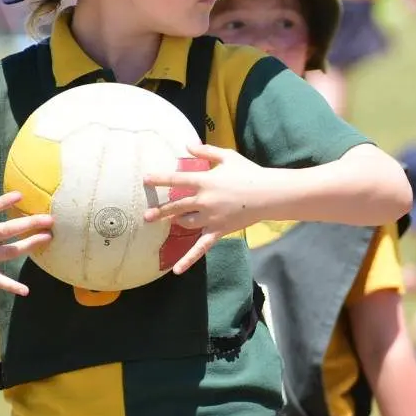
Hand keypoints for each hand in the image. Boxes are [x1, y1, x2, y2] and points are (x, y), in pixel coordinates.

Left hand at [142, 144, 273, 273]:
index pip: (178, 180)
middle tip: (147, 215)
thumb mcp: (228, 157)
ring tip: (171, 222)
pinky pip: (201, 248)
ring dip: (177, 222)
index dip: (160, 179)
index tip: (145, 180)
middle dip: (161, 211)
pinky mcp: (219, 231)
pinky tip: (177, 271)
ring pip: (186, 223)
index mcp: (205, 181)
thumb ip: (206, 152)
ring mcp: (211, 218)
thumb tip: (187, 145)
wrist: (269, 194)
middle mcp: (205, 201)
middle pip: (177, 206)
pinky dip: (188, 259)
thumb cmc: (249, 172)